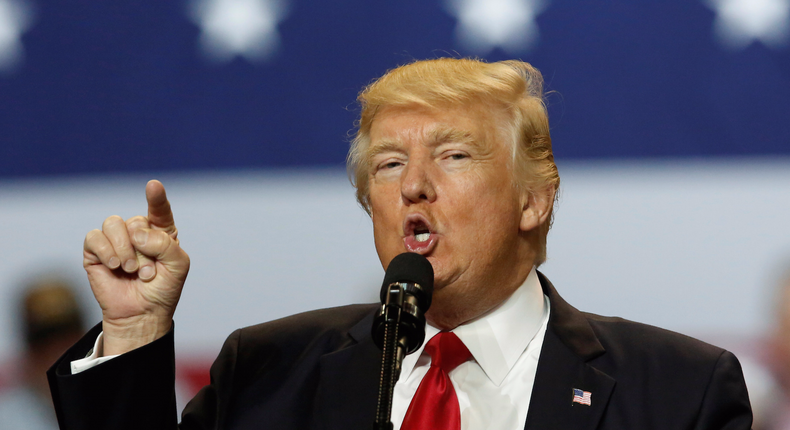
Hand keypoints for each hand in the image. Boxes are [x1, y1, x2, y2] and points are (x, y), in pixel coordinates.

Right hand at [83, 180, 189, 354]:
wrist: (142, 314)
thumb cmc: (163, 289)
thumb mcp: (178, 265)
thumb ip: (164, 244)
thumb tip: (135, 232)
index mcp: (161, 232)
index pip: (159, 210)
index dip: (156, 198)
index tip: (153, 186)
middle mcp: (138, 232)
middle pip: (135, 221)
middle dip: (143, 249)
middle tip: (147, 273)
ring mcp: (116, 241)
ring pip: (114, 224)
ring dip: (125, 249)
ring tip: (130, 270)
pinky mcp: (95, 252)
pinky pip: (95, 237)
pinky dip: (106, 251)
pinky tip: (115, 265)